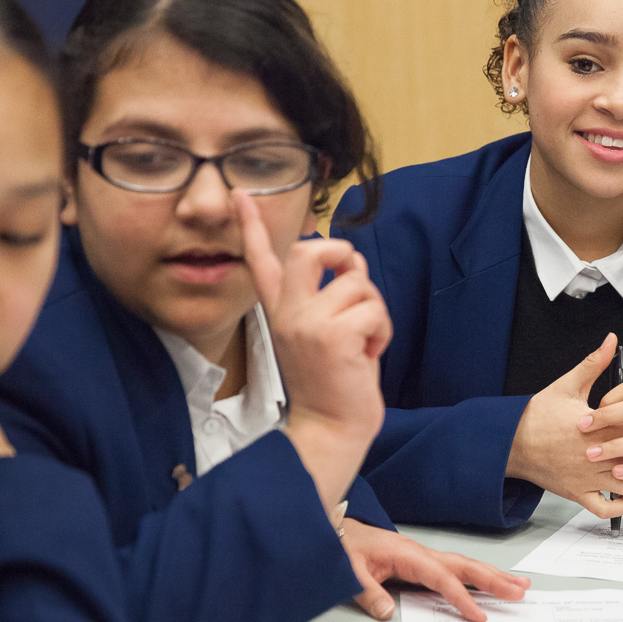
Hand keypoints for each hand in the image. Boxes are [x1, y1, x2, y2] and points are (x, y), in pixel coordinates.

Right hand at [236, 191, 391, 516]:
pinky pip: (373, 310)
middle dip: (344, 256)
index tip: (240, 193)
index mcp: (281, 311)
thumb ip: (329, 297)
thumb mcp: (325, 333)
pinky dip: (382, 331)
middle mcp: (286, 313)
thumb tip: (353, 263)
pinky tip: (367, 356)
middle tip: (355, 287)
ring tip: (363, 343)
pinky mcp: (331, 337)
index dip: (251, 225)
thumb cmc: (336, 383)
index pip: (262, 260)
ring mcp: (306, 324)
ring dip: (375, 311)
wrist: (332, 429)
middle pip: (311, 250)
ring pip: (358, 284)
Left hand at [340, 519, 529, 621]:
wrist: (340, 530)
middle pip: (465, 566)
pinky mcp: (425, 562)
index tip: (478, 615)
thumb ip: (368, 592)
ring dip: (494, 576)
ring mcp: (426, 557)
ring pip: (466, 566)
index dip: (461, 597)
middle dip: (494, 579)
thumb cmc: (347, 547)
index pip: (441, 578)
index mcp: (408, 555)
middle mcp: (423, 553)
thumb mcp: (350, 571)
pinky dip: (479, 575)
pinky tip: (493, 583)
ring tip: (521, 586)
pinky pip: (457, 569)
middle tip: (520, 592)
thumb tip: (387, 612)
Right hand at [506, 333, 622, 518]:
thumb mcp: (566, 385)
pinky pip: (608, 510)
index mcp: (595, 427)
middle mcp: (594, 455)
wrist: (510, 443)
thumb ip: (592, 364)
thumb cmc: (537, 416)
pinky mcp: (578, 494)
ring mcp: (587, 478)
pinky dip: (620, 504)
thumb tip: (610, 340)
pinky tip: (622, 489)